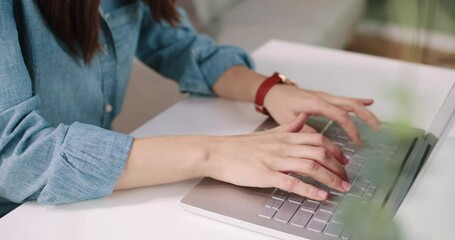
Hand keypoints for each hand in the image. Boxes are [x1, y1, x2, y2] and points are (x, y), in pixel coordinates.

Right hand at [205, 114, 350, 200]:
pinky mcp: (266, 175)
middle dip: (338, 166)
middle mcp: (283, 146)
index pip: (318, 138)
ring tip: (341, 188)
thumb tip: (304, 119)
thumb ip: (289, 127)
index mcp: (284, 136)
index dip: (335, 149)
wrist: (218, 152)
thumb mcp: (268, 132)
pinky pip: (292, 182)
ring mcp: (275, 160)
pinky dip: (310, 190)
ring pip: (310, 166)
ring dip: (330, 178)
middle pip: (319, 151)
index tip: (344, 160)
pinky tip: (321, 196)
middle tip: (347, 177)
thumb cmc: (240, 146)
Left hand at [264, 84, 380, 143]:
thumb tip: (318, 142)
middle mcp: (323, 98)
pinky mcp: (325, 97)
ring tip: (377, 122)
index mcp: (315, 103)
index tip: (357, 141)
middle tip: (378, 129)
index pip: (340, 115)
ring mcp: (325, 96)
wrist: (274, 91)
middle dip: (366, 116)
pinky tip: (369, 103)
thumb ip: (303, 130)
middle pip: (351, 105)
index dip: (351, 128)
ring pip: (350, 101)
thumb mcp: (287, 120)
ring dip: (364, 111)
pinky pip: (344, 99)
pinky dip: (358, 101)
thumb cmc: (279, 104)